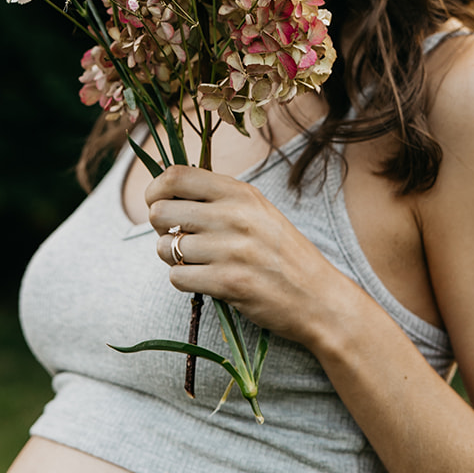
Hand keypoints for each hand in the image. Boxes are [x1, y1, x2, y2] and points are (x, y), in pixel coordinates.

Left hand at [146, 165, 353, 346]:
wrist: (318, 297)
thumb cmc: (281, 254)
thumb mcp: (258, 211)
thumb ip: (218, 198)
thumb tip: (164, 193)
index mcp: (241, 193)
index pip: (176, 175)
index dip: (155, 189)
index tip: (156, 203)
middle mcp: (235, 216)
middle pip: (161, 212)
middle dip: (160, 227)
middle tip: (178, 237)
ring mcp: (231, 250)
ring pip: (166, 247)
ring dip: (172, 257)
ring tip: (197, 261)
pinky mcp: (228, 282)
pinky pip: (177, 277)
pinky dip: (184, 280)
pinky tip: (205, 280)